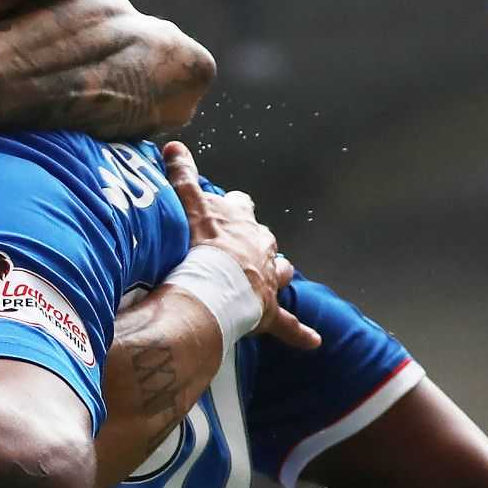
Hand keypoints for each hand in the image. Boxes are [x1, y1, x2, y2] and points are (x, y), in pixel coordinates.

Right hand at [159, 141, 320, 349]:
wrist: (214, 285)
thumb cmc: (200, 244)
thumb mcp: (188, 204)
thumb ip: (182, 176)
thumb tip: (174, 145)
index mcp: (242, 222)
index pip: (241, 206)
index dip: (234, 209)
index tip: (226, 210)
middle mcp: (261, 247)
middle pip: (263, 238)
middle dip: (255, 242)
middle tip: (240, 249)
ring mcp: (268, 280)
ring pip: (280, 272)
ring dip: (276, 274)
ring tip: (272, 278)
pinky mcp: (269, 311)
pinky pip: (289, 324)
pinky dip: (300, 332)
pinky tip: (313, 341)